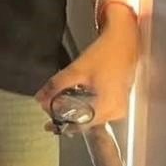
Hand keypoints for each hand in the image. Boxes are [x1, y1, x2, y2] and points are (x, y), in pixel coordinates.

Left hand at [36, 11, 138, 132]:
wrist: (124, 39)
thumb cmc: (106, 53)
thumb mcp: (78, 69)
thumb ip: (57, 85)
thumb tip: (40, 97)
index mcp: (108, 109)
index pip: (79, 126)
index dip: (60, 121)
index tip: (46, 117)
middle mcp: (116, 113)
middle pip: (85, 123)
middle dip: (66, 115)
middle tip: (49, 106)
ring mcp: (118, 107)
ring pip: (91, 116)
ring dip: (75, 110)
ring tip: (59, 100)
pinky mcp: (118, 100)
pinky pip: (98, 109)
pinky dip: (85, 105)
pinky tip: (75, 96)